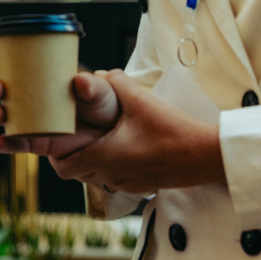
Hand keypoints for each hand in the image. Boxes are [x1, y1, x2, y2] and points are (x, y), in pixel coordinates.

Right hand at [0, 49, 121, 157]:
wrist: (114, 137)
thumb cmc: (104, 106)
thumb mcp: (102, 91)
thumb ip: (93, 86)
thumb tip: (80, 80)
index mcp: (36, 77)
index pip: (7, 65)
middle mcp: (26, 98)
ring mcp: (28, 120)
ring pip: (0, 114)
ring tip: (0, 115)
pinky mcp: (35, 142)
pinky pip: (14, 143)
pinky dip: (4, 143)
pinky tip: (0, 142)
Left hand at [48, 69, 224, 194]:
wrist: (209, 156)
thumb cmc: (175, 131)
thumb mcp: (142, 101)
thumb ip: (116, 83)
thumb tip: (98, 73)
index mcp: (106, 157)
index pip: (63, 165)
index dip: (51, 151)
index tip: (52, 135)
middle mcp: (112, 175)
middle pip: (73, 172)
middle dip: (65, 154)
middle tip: (68, 133)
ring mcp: (127, 184)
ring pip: (92, 176)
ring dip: (86, 160)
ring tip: (89, 138)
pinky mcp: (141, 186)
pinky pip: (112, 179)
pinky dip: (105, 166)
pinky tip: (114, 147)